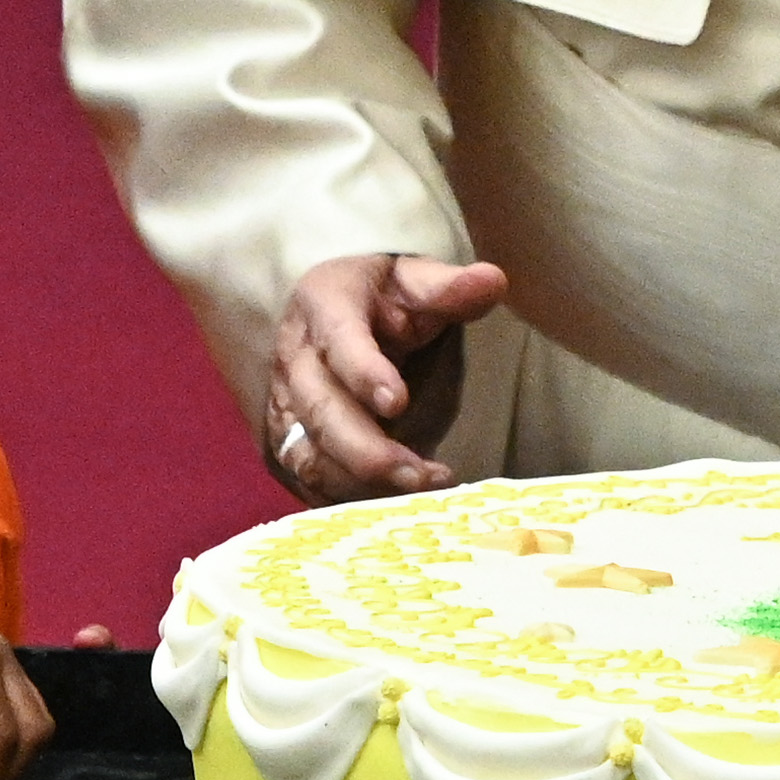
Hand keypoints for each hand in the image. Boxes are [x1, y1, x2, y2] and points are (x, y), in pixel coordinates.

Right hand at [269, 253, 505, 497]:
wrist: (336, 305)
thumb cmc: (383, 294)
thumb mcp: (414, 278)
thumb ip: (449, 287)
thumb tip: (493, 281)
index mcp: (326, 305)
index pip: (339, 341)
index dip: (363, 373)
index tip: (398, 401)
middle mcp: (297, 356)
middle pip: (319, 410)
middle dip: (365, 449)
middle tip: (418, 475)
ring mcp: (287, 401)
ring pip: (307, 451)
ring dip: (358, 480)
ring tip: (418, 489)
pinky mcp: (289, 435)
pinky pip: (306, 475)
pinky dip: (342, 495)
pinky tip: (388, 501)